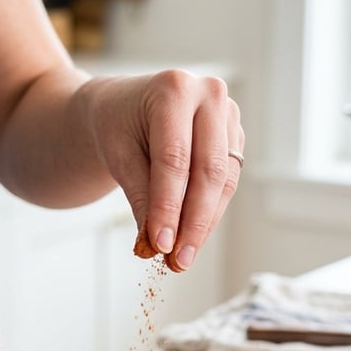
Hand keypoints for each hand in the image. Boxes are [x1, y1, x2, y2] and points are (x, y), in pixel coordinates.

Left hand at [82, 70, 243, 270]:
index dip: (169, 207)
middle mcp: (209, 94)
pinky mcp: (234, 136)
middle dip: (193, 222)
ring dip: (205, 223)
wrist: (124, 106)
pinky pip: (228, 181)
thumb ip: (140, 195)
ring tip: (183, 256)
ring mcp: (228, 114)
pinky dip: (210, 212)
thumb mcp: (117, 156)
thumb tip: (156, 243)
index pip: (175, 160)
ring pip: (224, 180)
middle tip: (178, 261)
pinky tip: (192, 236)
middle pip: (208, 171)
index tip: (161, 245)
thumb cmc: (116, 126)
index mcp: (174, 89)